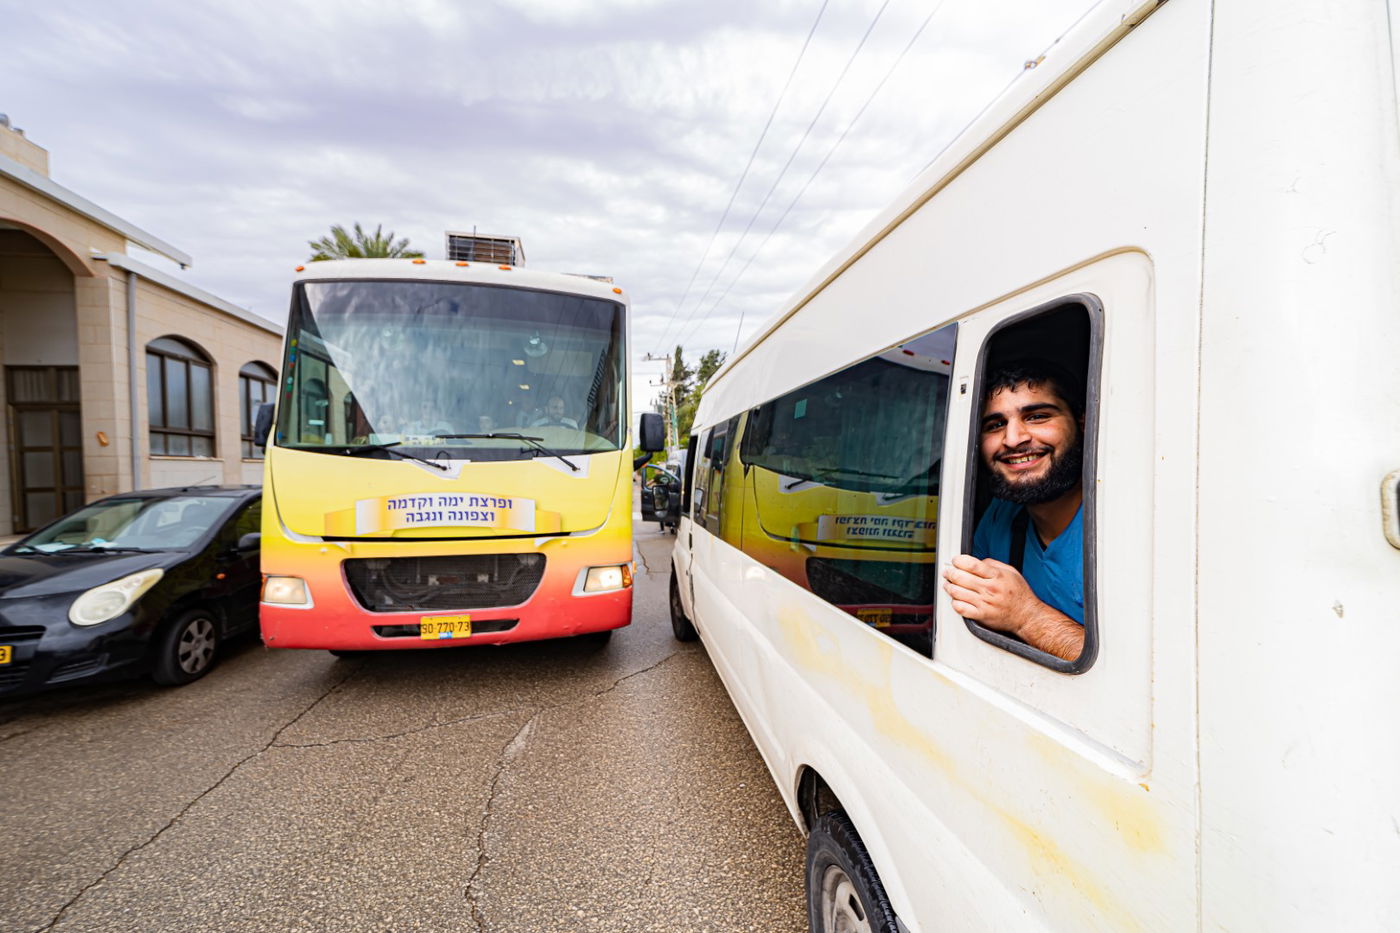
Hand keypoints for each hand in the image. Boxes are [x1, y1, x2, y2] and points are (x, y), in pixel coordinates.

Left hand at [942, 554, 1083, 660]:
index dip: (959, 560)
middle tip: (947, 571)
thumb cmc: (1019, 594)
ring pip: (957, 592)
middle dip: (950, 572)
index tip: (955, 560)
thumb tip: (976, 561)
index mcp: (996, 576)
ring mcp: (984, 603)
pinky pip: (961, 608)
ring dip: (948, 586)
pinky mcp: (981, 615)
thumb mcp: (1010, 572)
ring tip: (948, 584)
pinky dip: (954, 602)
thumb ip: (992, 564)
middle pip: (961, 577)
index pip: (972, 565)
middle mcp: (989, 589)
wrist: (1026, 615)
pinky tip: (955, 599)